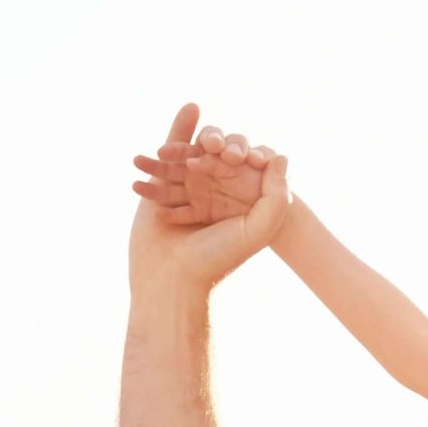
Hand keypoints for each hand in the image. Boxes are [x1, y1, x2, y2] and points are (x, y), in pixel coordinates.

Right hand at [126, 104, 292, 300]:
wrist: (174, 281)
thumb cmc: (218, 259)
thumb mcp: (258, 230)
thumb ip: (277, 195)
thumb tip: (279, 157)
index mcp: (240, 196)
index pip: (243, 159)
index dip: (238, 151)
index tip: (233, 160)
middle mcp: (215, 190)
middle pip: (213, 151)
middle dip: (205, 146)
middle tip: (196, 165)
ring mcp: (187, 190)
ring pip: (183, 156)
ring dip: (173, 151)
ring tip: (166, 154)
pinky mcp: (161, 196)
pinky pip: (159, 168)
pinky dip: (152, 160)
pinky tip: (148, 156)